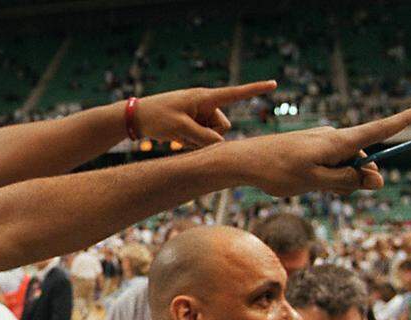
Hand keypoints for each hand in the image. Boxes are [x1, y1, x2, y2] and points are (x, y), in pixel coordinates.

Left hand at [135, 80, 276, 147]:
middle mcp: (204, 104)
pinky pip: (202, 137)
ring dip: (198, 141)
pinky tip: (175, 139)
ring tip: (177, 136)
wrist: (135, 117)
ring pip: (212, 135)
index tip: (275, 83)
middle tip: (185, 136)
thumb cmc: (156, 117)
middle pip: (222, 126)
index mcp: (204, 97)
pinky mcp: (192, 123)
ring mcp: (198, 114)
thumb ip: (203, 137)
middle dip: (210, 136)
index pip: (235, 93)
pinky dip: (191, 142)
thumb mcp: (179, 128)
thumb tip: (221, 145)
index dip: (256, 89)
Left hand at [229, 101, 410, 197]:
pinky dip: (326, 177)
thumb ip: (347, 180)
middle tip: (336, 191)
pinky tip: (300, 182)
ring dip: (338, 181)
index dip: (407, 119)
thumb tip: (374, 178)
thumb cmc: (278, 172)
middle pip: (363, 157)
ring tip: (307, 185)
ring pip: (345, 165)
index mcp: (338, 141)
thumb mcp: (316, 182)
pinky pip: (330, 164)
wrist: (243, 160)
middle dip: (359, 177)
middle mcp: (333, 137)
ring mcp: (321, 141)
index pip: (381, 129)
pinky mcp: (310, 147)